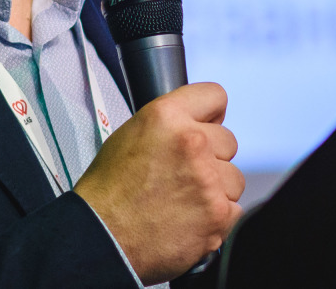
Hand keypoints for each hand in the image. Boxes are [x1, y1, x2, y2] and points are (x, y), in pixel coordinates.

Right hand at [74, 82, 244, 282]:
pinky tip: (189, 221)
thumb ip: (172, 123)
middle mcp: (192, 143)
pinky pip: (234, 209)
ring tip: (183, 202)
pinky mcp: (218, 214)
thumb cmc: (109, 191)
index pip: (215, 96)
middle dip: (211, 157)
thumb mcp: (131, 134)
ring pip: (234, 178)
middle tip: (183, 175)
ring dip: (216, 190)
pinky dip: (216, 218)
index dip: (210, 115)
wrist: (101, 239)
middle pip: (228, 141)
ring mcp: (208, 180)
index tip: (206, 127)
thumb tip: (200, 122)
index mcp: (167, 116)